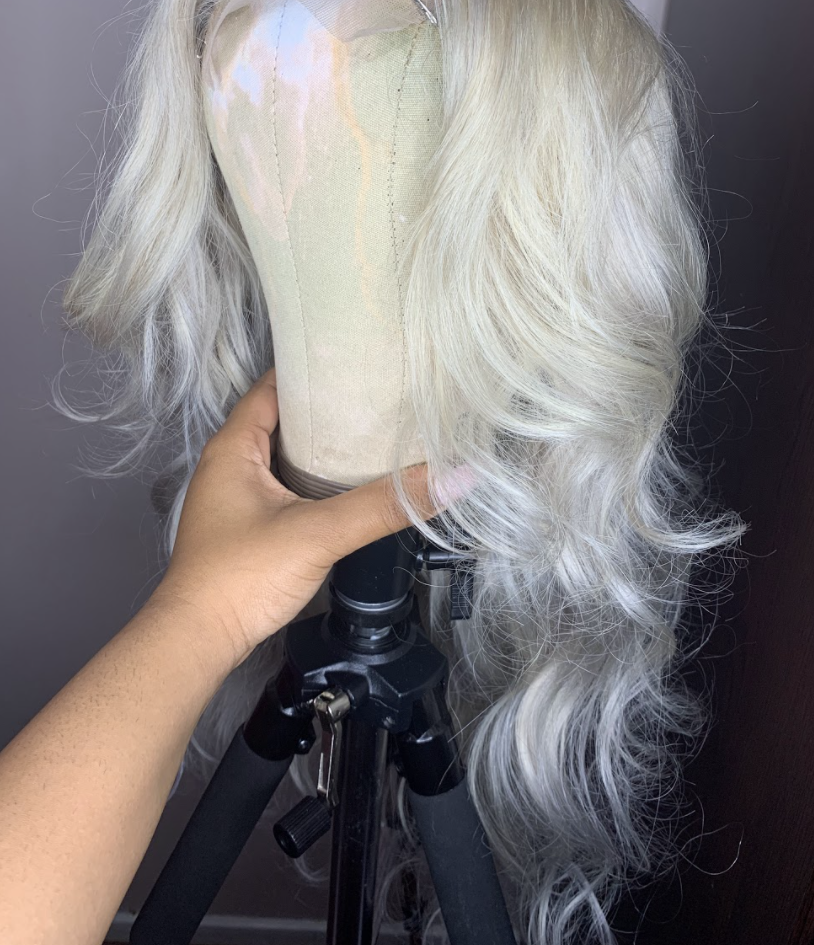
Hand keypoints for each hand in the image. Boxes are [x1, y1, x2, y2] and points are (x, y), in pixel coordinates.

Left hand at [149, 368, 476, 673]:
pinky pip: (286, 487)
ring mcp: (237, 498)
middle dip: (327, 409)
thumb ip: (383, 505)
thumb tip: (455, 477)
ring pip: (286, 457)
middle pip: (283, 420)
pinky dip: (316, 480)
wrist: (199, 641)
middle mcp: (230, 464)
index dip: (313, 370)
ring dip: (323, 447)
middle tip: (381, 397)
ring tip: (376, 434)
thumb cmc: (242, 576)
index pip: (274, 387)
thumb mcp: (318, 533)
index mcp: (234, 447)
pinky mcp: (247, 528)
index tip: (360, 361)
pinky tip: (350, 485)